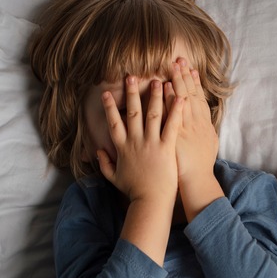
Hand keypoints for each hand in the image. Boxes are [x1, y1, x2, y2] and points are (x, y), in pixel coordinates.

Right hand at [97, 76, 182, 203]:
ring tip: (158, 80)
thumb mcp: (114, 178)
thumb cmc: (134, 191)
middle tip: (131, 76)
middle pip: (132, 112)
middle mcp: (135, 141)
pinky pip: (172, 126)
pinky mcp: (166, 148)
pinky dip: (175, 111)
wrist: (150, 201)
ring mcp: (151, 143)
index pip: (113, 122)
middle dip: (132, 92)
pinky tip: (179, 97)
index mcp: (122, 147)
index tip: (107, 93)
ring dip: (155, 96)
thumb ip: (104, 163)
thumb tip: (97, 151)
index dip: (109, 107)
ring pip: (153, 114)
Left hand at [166, 58, 218, 182]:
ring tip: (171, 66)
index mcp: (204, 125)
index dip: (195, 83)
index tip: (191, 68)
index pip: (199, 98)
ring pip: (181, 101)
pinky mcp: (174, 136)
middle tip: (180, 59)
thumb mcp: (209, 145)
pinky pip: (171, 114)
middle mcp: (196, 124)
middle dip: (185, 76)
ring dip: (176, 82)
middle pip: (190, 94)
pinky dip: (169, 99)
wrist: (196, 182)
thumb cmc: (200, 167)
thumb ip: (206, 130)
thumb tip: (205, 120)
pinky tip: (165, 86)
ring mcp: (185, 129)